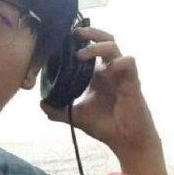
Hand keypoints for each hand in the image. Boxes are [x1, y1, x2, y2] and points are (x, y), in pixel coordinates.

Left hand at [40, 27, 160, 157]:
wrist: (126, 142)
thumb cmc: (105, 125)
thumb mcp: (76, 116)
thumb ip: (59, 109)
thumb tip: (41, 104)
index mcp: (97, 74)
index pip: (90, 48)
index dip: (79, 41)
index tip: (63, 38)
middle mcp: (109, 70)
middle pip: (104, 39)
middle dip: (90, 32)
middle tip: (74, 33)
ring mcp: (121, 74)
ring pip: (114, 47)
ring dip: (97, 46)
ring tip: (80, 54)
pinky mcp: (132, 82)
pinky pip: (129, 63)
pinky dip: (119, 61)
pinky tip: (108, 68)